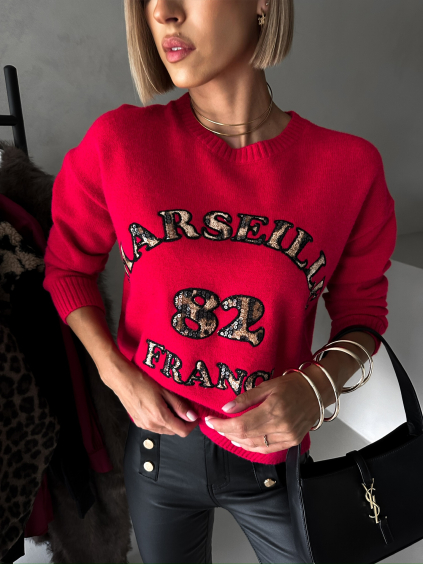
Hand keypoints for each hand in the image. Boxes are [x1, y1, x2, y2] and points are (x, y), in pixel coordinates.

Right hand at [99, 351, 199, 436]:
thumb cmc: (142, 381)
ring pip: (165, 430)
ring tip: (173, 407)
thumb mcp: (165, 390)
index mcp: (159, 417)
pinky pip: (155, 427)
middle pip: (174, 432)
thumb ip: (179, 406)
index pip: (182, 431)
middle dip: (182, 423)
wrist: (122, 379)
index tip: (195, 417)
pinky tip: (161, 408)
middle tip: (185, 409)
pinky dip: (162, 421)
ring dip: (172, 423)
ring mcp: (144, 425)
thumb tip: (192, 417)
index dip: (192, 425)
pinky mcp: (138, 422)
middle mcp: (151, 425)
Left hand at [204, 368, 322, 453]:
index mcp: (273, 410)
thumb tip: (225, 409)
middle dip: (227, 432)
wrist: (317, 392)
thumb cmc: (293, 385)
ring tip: (226, 432)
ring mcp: (288, 436)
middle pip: (246, 436)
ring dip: (237, 441)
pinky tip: (243, 441)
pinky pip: (267, 449)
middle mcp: (281, 426)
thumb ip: (245, 399)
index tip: (210, 421)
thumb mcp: (267, 386)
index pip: (241, 424)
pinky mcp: (292, 442)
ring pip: (255, 446)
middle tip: (215, 425)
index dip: (222, 425)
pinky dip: (252, 447)